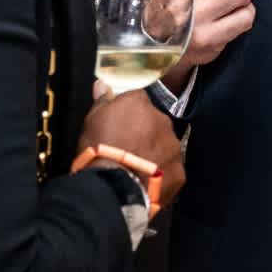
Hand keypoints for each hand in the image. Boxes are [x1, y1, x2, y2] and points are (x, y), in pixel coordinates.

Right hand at [78, 85, 185, 206]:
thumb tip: (103, 84)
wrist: (113, 186)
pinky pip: (171, 170)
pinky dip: (162, 174)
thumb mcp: (92, 120)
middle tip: (127, 149)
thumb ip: (102, 101)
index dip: (129, 114)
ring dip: (155, 153)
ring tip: (136, 168)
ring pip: (166, 145)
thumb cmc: (99, 150)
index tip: (120, 126)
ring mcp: (174, 146)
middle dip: (145, 133)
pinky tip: (147, 182)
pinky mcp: (179, 172)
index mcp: (141, 103)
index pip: (138, 100)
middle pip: (155, 122)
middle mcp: (163, 120)